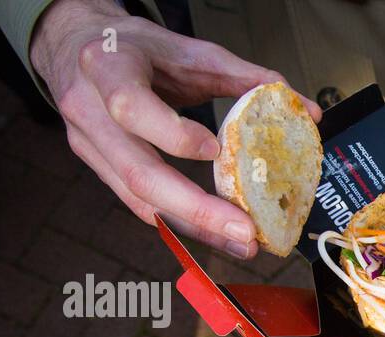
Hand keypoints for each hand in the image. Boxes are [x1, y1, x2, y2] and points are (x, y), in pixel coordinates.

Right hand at [30, 0, 321, 256]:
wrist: (77, 45)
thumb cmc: (138, 48)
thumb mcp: (189, 50)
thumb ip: (247, 77)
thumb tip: (308, 110)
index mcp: (107, 66)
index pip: (130, 106)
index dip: (172, 135)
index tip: (216, 150)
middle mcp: (89, 110)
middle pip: (137, 173)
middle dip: (196, 209)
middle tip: (245, 231)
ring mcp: (89, 145)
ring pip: (140, 200)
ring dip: (196, 228)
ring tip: (242, 244)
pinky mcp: (98, 169)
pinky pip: (141, 206)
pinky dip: (183, 224)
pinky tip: (218, 236)